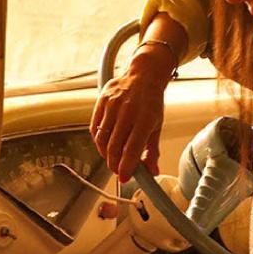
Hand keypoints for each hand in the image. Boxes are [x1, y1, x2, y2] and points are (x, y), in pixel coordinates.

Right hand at [92, 50, 174, 181]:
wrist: (143, 75)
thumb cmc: (151, 101)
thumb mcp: (157, 126)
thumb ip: (152, 150)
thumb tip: (152, 171)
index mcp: (145, 119)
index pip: (132, 150)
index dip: (126, 167)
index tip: (125, 178)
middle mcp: (128, 112)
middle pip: (114, 147)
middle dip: (114, 164)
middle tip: (118, 170)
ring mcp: (113, 105)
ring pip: (102, 139)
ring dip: (105, 154)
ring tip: (112, 158)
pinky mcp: (102, 101)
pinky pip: (95, 127)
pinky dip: (98, 141)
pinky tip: (104, 144)